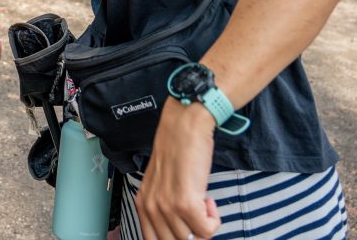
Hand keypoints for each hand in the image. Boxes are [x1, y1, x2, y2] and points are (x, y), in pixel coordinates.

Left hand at [135, 99, 220, 239]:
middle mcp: (151, 208)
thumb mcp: (162, 184)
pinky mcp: (186, 204)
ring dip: (204, 224)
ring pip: (192, 239)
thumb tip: (179, 234)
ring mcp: (167, 207)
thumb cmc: (178, 152)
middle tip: (199, 216)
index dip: (174, 237)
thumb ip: (163, 208)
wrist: (185, 128)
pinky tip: (208, 199)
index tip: (188, 229)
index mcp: (142, 204)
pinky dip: (214, 219)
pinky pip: (207, 230)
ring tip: (202, 202)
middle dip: (193, 233)